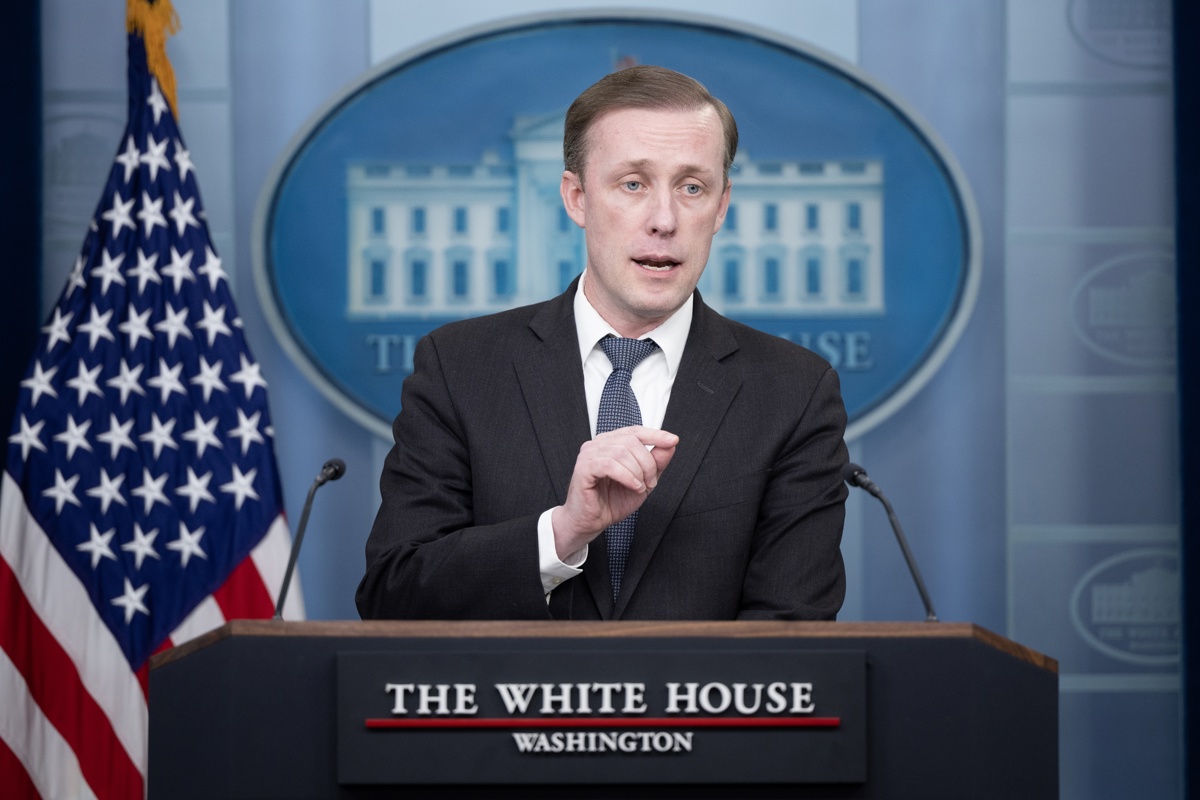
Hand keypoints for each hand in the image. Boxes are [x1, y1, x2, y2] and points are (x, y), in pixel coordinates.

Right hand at [551, 426, 678, 558]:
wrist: (591, 522)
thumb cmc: (611, 502)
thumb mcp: (643, 482)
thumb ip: (656, 463)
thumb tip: (670, 445)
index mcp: (612, 443)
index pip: (635, 431)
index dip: (655, 434)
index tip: (673, 440)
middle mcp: (599, 444)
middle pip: (632, 441)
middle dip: (648, 463)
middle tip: (650, 482)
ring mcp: (589, 454)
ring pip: (621, 451)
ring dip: (638, 472)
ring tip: (640, 487)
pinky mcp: (584, 467)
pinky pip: (609, 464)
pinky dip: (627, 476)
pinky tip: (633, 486)